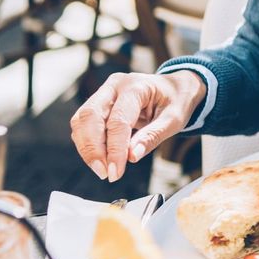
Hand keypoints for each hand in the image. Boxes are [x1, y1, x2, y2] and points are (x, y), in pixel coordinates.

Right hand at [69, 71, 206, 180]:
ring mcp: (104, 92)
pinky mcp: (99, 103)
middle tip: (104, 173)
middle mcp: (115, 86)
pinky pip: (84, 124)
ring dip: (87, 148)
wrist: (175, 87)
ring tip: (103, 169)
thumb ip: (153, 136)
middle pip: (90, 116)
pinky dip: (88, 143)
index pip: (118, 120)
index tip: (115, 172)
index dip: (115, 149)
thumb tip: (131, 157)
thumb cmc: (176, 100)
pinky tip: (102, 158)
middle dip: (92, 148)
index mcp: (136, 86)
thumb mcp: (174, 119)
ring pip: (81, 120)